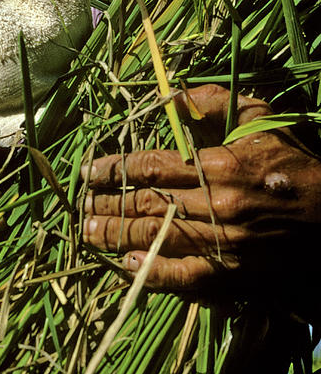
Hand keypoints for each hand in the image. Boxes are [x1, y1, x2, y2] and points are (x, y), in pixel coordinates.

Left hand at [81, 85, 320, 305]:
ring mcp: (225, 244)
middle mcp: (218, 205)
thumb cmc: (295, 163)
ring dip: (117, 237)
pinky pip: (188, 278)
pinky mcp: (237, 274)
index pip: (151, 166)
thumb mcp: (262, 119)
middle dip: (107, 205)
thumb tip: (175, 95)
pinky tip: (128, 268)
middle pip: (147, 204)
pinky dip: (155, 274)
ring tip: (87, 233)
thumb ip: (217, 103)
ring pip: (158, 239)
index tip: (88, 171)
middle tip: (79, 206)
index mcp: (219, 165)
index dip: (114, 169)